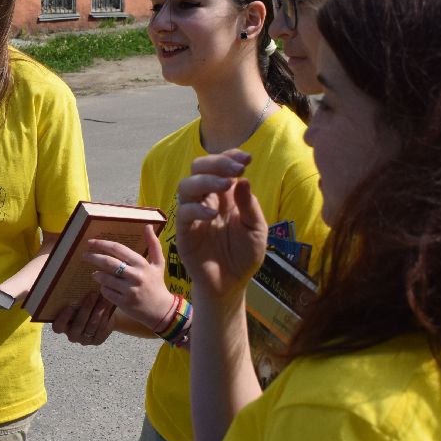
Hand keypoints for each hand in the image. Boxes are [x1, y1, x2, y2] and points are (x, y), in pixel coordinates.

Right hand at [51, 291, 117, 345]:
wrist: (98, 315)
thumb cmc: (82, 305)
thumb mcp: (76, 302)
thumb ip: (74, 298)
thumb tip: (76, 282)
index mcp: (61, 326)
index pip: (58, 327)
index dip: (63, 318)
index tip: (69, 307)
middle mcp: (72, 335)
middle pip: (78, 324)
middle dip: (87, 308)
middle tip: (93, 294)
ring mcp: (84, 340)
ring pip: (92, 325)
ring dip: (99, 310)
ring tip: (104, 297)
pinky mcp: (97, 340)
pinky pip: (101, 329)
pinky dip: (106, 316)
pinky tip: (109, 305)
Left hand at [81, 229, 175, 327]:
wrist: (161, 310)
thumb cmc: (157, 284)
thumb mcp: (158, 263)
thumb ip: (153, 244)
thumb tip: (147, 226)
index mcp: (142, 264)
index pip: (118, 249)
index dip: (102, 244)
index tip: (90, 242)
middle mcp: (136, 276)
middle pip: (109, 262)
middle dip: (93, 257)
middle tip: (84, 255)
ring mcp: (129, 290)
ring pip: (105, 278)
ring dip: (97, 275)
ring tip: (95, 273)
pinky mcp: (124, 302)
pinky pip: (106, 292)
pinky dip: (103, 288)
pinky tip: (105, 287)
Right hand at [175, 150, 267, 306]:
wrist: (232, 284)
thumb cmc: (244, 256)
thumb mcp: (256, 229)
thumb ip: (249, 205)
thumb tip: (242, 179)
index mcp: (224, 196)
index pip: (220, 166)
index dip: (230, 156)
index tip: (247, 158)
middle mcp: (206, 200)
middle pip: (198, 168)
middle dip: (216, 163)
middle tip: (236, 169)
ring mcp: (193, 215)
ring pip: (186, 185)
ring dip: (206, 180)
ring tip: (225, 184)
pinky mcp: (184, 232)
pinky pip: (184, 213)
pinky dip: (197, 209)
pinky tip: (213, 214)